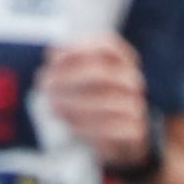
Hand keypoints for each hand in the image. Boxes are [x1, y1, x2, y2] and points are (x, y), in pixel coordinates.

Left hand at [41, 33, 156, 170]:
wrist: (119, 139)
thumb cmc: (92, 100)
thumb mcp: (78, 78)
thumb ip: (66, 63)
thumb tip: (52, 52)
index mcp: (121, 60)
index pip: (107, 45)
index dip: (79, 48)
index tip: (53, 58)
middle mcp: (131, 80)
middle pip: (103, 73)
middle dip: (70, 78)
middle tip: (47, 86)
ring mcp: (136, 105)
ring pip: (108, 102)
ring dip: (76, 105)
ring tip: (55, 107)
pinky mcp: (135, 130)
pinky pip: (113, 129)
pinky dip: (88, 128)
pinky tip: (71, 127)